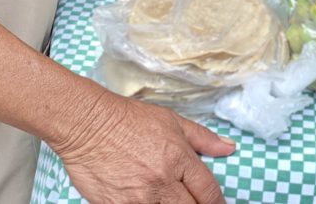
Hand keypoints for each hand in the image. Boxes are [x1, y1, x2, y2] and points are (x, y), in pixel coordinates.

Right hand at [58, 90, 232, 203]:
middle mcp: (162, 182)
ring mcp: (139, 199)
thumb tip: (229, 148)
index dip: (217, 203)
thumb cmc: (128, 119)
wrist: (87, 124)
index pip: (209, 193)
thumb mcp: (171, 121)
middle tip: (192, 201)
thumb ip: (202, 138)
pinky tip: (144, 199)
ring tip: (165, 198)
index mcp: (179, 159)